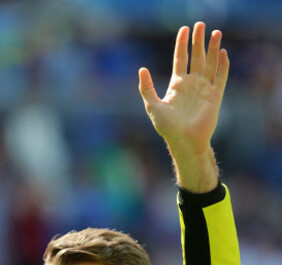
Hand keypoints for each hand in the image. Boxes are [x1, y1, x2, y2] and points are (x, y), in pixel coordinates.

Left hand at [138, 22, 228, 191]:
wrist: (184, 141)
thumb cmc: (167, 127)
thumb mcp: (152, 106)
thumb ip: (146, 88)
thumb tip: (141, 69)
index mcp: (177, 85)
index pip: (180, 59)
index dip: (182, 44)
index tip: (184, 29)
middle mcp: (191, 84)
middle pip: (196, 57)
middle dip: (198, 41)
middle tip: (200, 24)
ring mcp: (204, 89)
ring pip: (210, 64)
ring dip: (212, 48)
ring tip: (215, 33)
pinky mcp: (215, 96)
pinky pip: (220, 77)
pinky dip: (222, 66)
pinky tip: (222, 53)